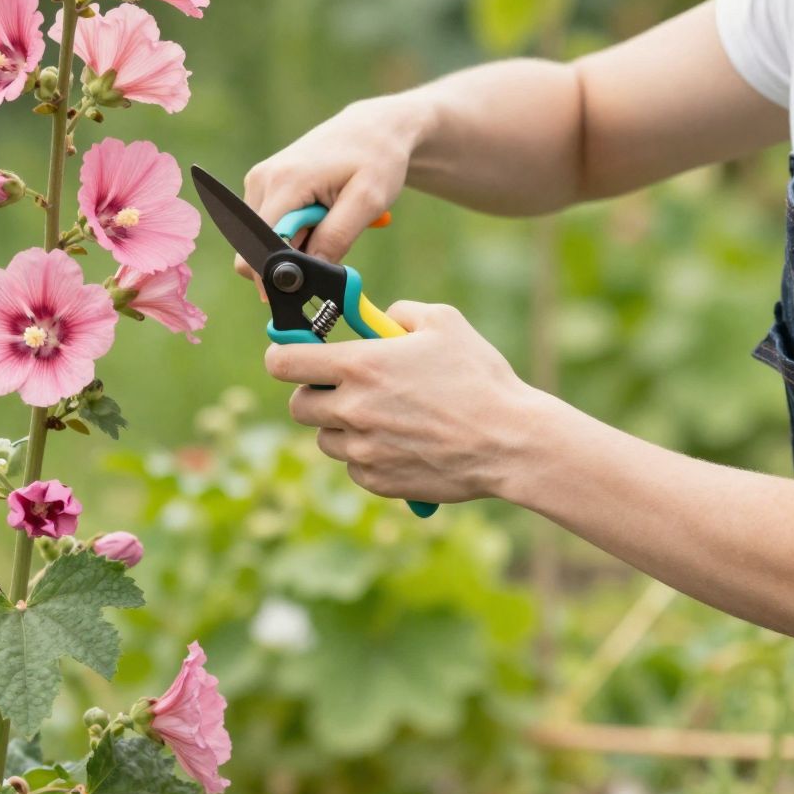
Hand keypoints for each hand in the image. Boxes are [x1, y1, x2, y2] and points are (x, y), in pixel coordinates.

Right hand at [234, 95, 423, 296]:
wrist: (373, 129)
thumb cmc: (376, 160)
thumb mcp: (368, 201)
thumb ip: (336, 237)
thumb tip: (309, 273)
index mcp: (284, 182)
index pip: (256, 247)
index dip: (278, 274)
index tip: (308, 282)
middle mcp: (261, 180)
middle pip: (256, 248)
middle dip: (291, 258)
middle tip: (328, 240)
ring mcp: (259, 181)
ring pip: (264, 241)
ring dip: (296, 245)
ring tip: (327, 220)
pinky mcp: (264, 186)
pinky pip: (270, 227)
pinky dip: (295, 232)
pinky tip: (318, 214)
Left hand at [263, 301, 534, 504]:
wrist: (509, 441)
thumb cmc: (479, 378)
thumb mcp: (444, 323)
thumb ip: (400, 312)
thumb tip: (380, 318)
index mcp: (360, 365)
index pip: (283, 362)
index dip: (284, 356)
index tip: (296, 356)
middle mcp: (352, 409)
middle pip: (298, 406)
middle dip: (316, 394)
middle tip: (346, 388)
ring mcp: (363, 449)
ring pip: (325, 439)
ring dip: (343, 427)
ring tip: (383, 417)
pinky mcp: (377, 481)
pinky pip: (353, 466)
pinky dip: (368, 455)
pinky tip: (401, 442)